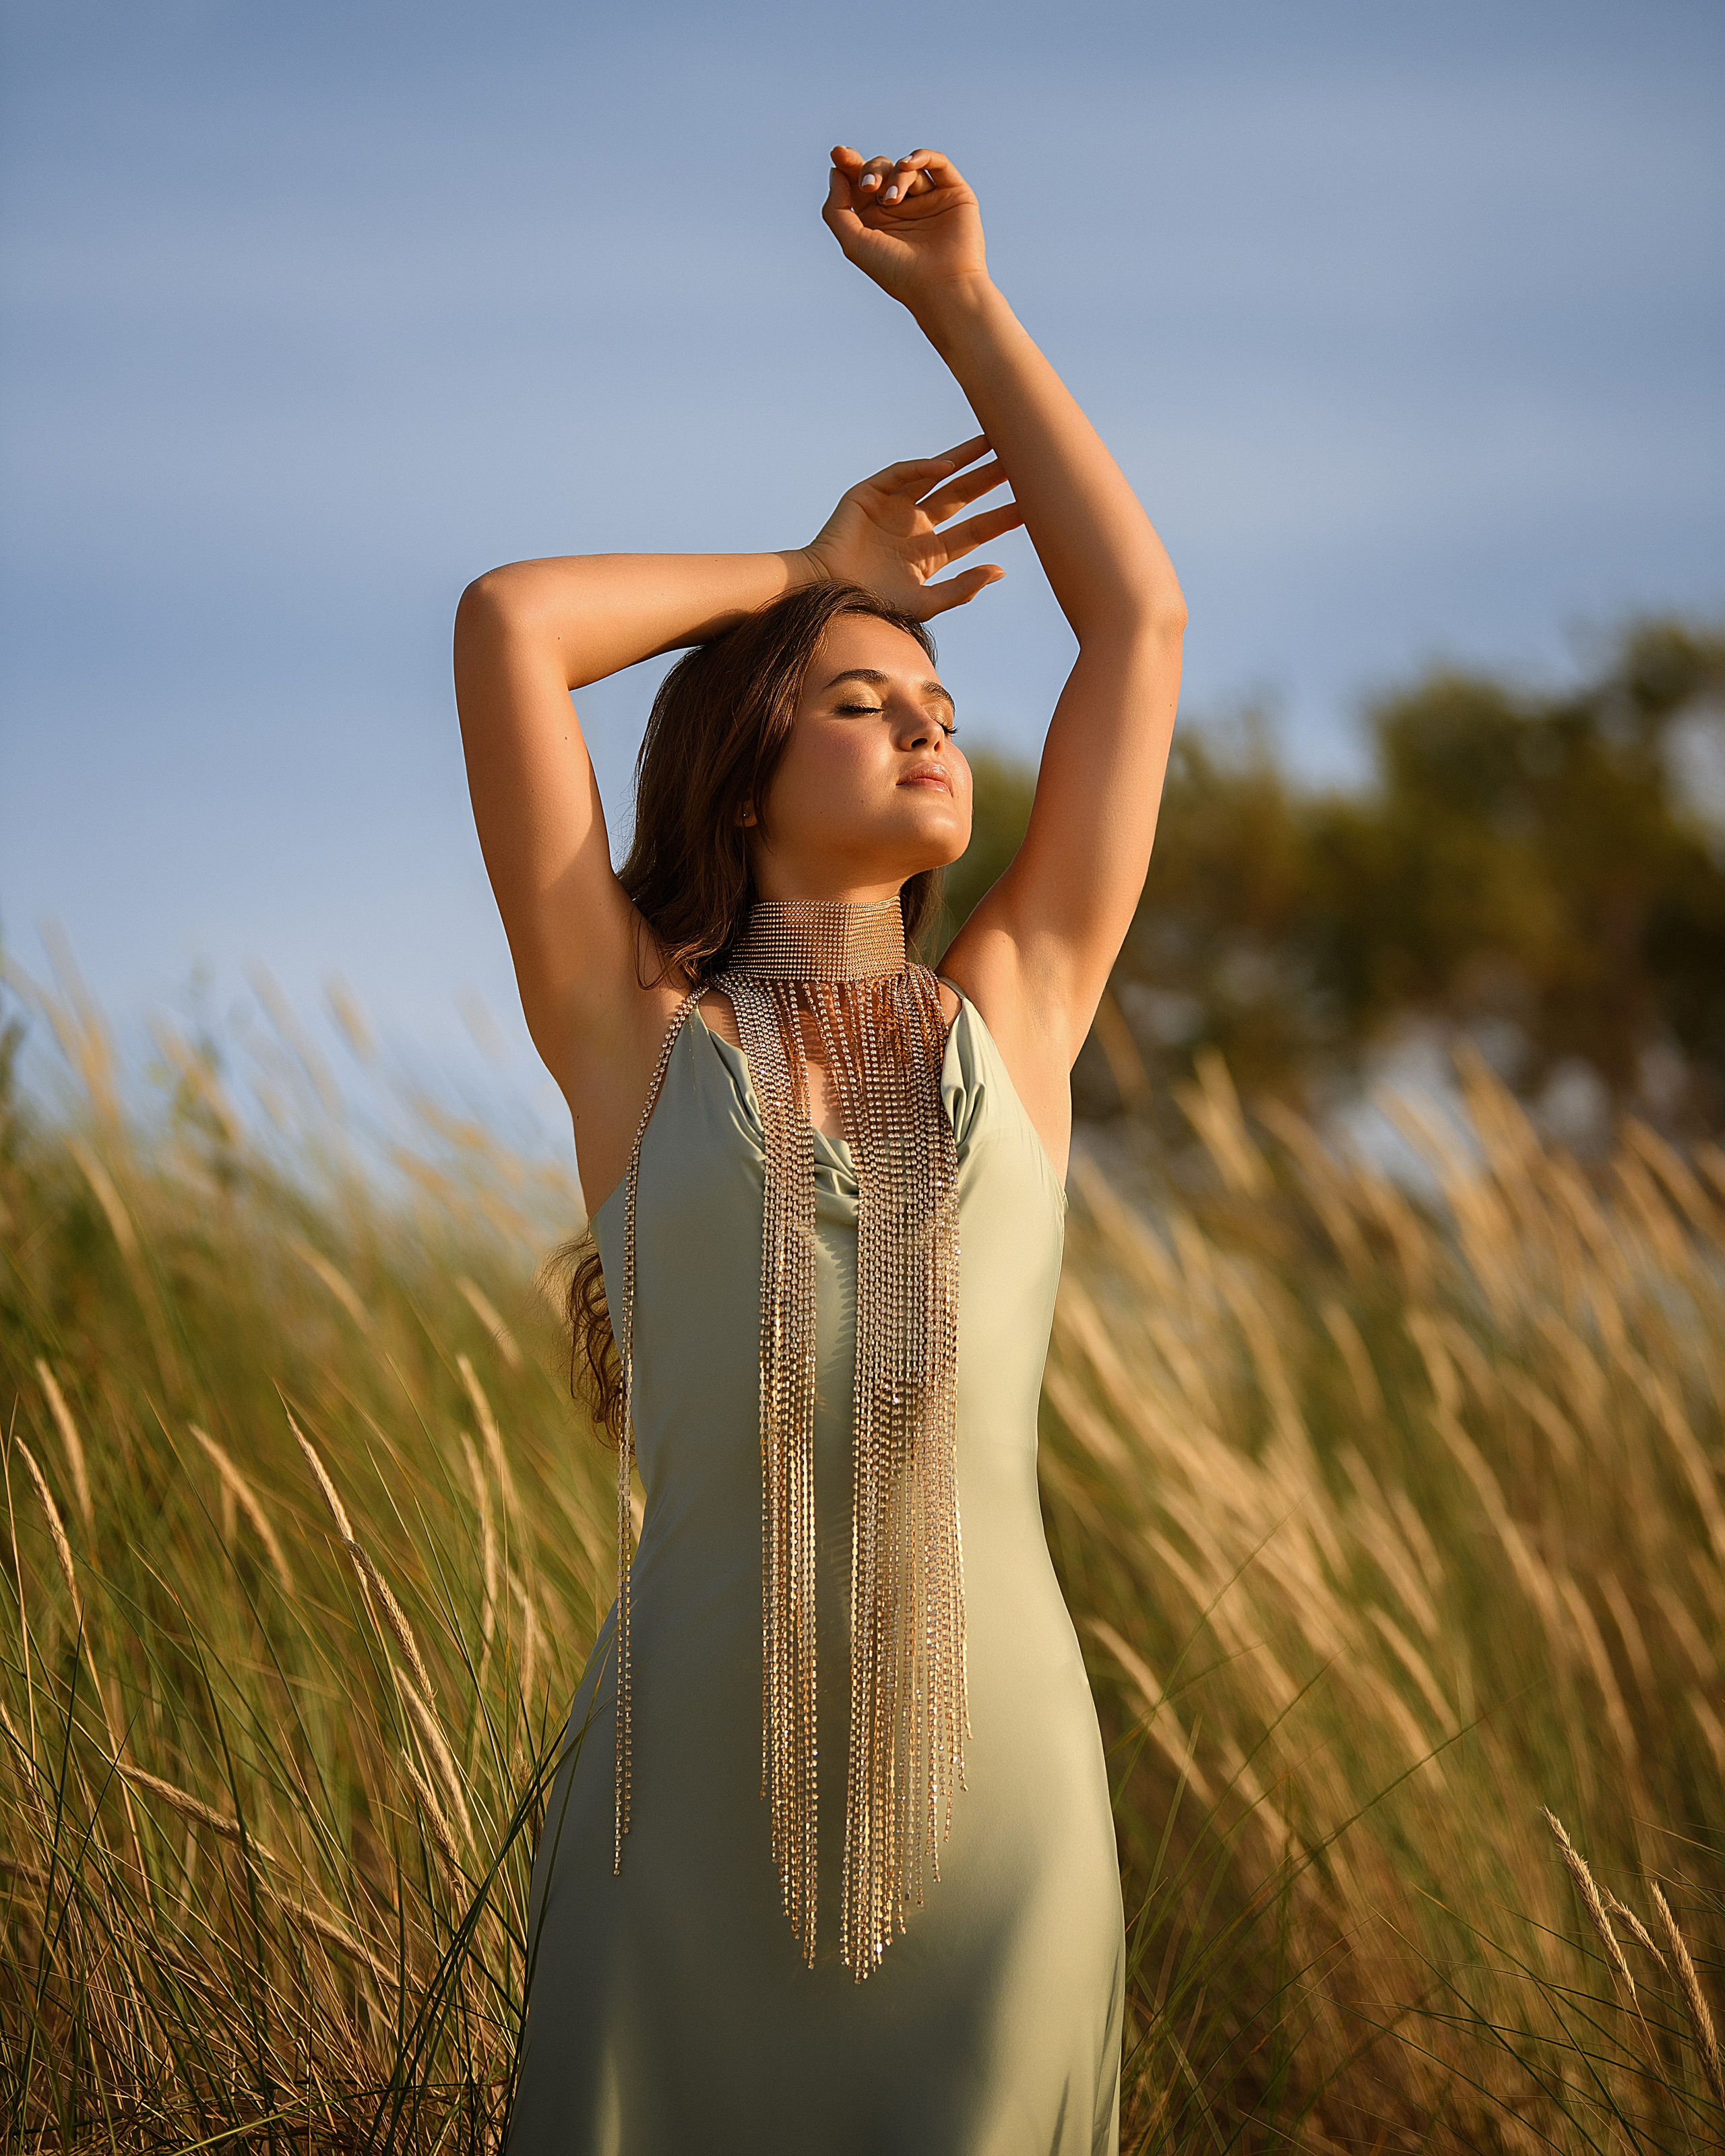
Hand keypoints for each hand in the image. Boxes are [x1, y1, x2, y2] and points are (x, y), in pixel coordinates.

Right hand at [795, 436, 1022, 620]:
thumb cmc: (870, 605)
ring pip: (937, 477)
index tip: (1034, 508)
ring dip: (963, 459)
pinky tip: (946, 465)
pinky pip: (901, 475)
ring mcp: (895, 507)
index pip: (975, 529)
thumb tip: (1000, 570)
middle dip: (990, 479)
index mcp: (931, 552)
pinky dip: (922, 468)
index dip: (1002, 518)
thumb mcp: (923, 604)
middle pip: (963, 496)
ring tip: (991, 443)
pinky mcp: (871, 494)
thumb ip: (960, 589)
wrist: (825, 597)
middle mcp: (917, 525)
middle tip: (1024, 461)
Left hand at [822, 146, 988, 314]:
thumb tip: (835, 170)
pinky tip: (908, 164)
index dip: (849, 164)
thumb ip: (836, 208)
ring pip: (906, 168)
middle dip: (871, 171)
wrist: (940, 286)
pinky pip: (937, 163)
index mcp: (877, 219)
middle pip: (881, 169)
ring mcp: (928, 199)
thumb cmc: (896, 271)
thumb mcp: (853, 242)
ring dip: (895, 176)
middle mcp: (902, 208)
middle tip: (869, 187)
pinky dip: (921, 156)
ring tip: (892, 200)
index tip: (838, 154)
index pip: (860, 182)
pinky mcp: (953, 193)